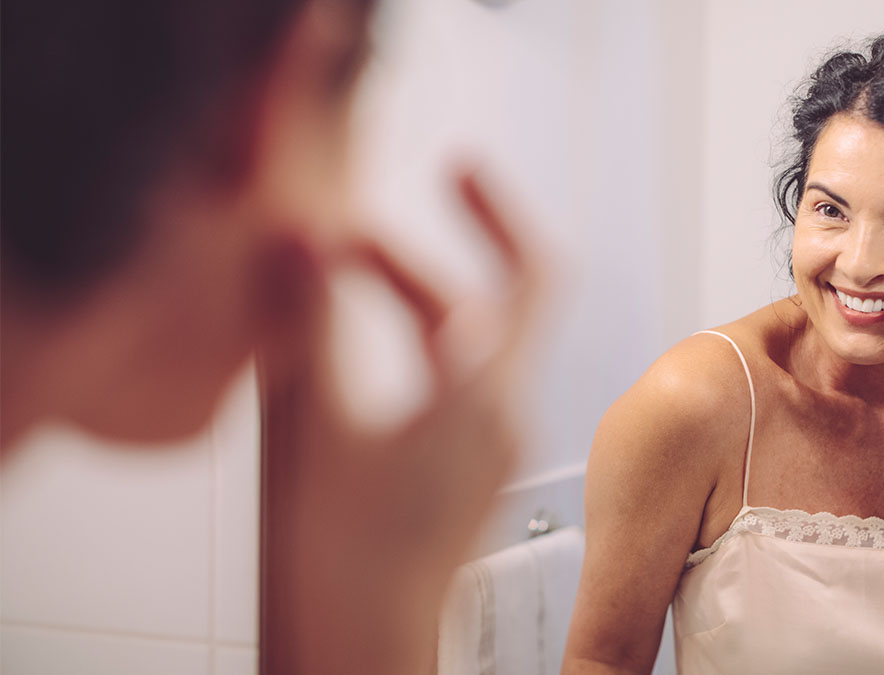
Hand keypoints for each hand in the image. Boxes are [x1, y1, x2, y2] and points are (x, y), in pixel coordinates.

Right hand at [258, 167, 544, 673]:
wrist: (355, 649)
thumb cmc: (337, 564)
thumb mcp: (308, 424)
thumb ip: (302, 322)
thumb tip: (299, 233)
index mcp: (482, 399)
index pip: (533, 276)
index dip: (501, 210)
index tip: (460, 169)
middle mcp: (499, 420)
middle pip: (477, 306)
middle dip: (405, 260)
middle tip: (329, 241)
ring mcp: (481, 449)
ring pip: (457, 347)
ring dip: (399, 303)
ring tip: (321, 281)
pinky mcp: (455, 472)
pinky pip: (445, 385)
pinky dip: (403, 349)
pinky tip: (344, 353)